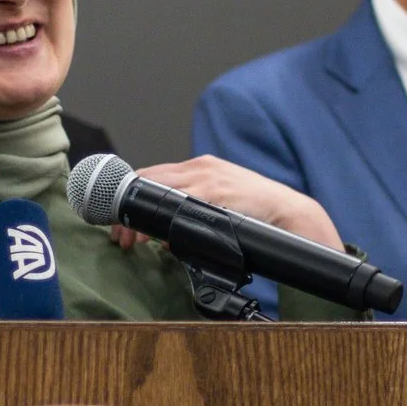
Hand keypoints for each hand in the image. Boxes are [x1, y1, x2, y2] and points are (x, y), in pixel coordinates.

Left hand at [118, 156, 345, 250]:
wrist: (289, 212)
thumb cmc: (255, 212)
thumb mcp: (220, 202)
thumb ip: (193, 210)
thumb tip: (162, 234)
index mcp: (200, 167)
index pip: (153, 175)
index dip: (130, 196)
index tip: (118, 217)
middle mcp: (200, 168)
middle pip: (148, 180)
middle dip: (127, 207)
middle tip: (117, 233)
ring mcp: (207, 178)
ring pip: (158, 190)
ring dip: (138, 216)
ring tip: (129, 238)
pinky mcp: (216, 193)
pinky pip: (179, 204)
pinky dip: (161, 220)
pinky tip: (152, 235)